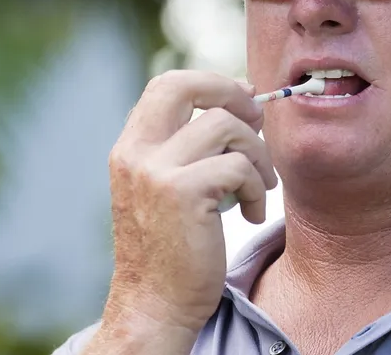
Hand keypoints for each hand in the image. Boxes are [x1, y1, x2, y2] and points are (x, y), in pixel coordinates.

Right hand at [99, 70, 275, 336]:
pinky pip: (239, 166)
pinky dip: (257, 188)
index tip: (244, 101)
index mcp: (131, 148)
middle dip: (232, 93)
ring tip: (259, 186)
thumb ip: (191, 146)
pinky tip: (251, 212)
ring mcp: (156, 171)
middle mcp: (136, 153)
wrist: (156, 306)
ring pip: (226, 126)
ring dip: (257, 154)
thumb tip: (243, 97)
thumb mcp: (169, 187)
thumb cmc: (173, 248)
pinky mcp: (182, 193)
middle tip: (256, 119)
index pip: (168, 85)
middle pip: (186, 85)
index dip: (213, 84)